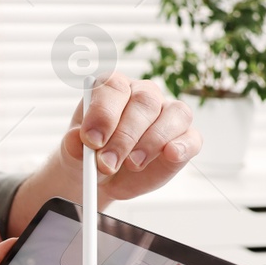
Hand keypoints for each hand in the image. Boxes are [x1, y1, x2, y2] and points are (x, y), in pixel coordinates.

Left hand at [63, 72, 201, 201]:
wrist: (102, 178)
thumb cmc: (88, 156)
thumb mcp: (73, 152)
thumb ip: (74, 144)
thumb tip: (78, 140)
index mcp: (112, 88)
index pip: (113, 87)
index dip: (104, 113)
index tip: (91, 140)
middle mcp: (143, 94)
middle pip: (144, 102)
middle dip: (125, 136)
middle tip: (107, 163)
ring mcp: (167, 114)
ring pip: (173, 113)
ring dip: (152, 141)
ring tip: (132, 165)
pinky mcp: (184, 139)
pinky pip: (192, 137)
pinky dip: (183, 146)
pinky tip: (170, 155)